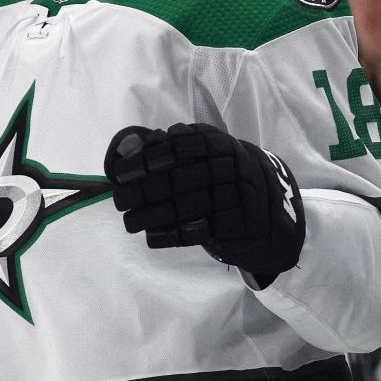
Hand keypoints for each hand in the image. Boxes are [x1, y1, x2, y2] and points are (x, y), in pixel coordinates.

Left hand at [103, 123, 304, 283]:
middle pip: (179, 178)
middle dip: (144, 190)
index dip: (147, 159)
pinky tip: (151, 237)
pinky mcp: (236, 224)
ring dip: (153, 216)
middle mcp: (229, 166)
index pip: (177, 146)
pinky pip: (199, 231)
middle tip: (120, 200)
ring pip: (186, 206)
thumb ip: (160, 149)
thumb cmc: (216, 176)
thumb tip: (125, 147)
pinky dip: (172, 235)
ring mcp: (235, 196)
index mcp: (217, 143)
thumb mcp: (196, 155)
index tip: (122, 173)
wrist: (260, 207)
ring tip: (130, 221)